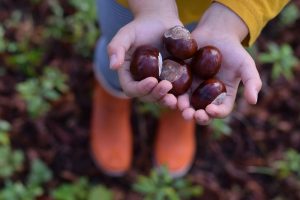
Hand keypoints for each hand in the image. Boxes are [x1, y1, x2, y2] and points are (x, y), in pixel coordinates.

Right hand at [107, 3, 181, 107]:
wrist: (161, 22)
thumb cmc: (141, 27)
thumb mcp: (126, 34)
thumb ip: (116, 48)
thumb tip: (113, 66)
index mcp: (129, 75)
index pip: (131, 88)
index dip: (140, 88)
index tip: (152, 80)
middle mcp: (142, 82)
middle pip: (146, 96)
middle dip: (156, 95)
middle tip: (166, 86)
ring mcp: (158, 83)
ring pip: (160, 98)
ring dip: (166, 101)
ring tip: (175, 100)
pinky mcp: (172, 81)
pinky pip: (174, 94)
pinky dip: (179, 98)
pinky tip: (184, 98)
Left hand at [178, 3, 261, 124]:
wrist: (215, 34)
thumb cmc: (233, 50)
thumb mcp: (246, 64)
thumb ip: (252, 82)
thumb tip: (253, 101)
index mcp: (223, 97)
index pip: (220, 110)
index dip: (216, 113)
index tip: (210, 109)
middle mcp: (207, 97)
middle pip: (201, 112)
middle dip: (196, 116)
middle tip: (191, 114)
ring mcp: (192, 89)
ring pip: (186, 103)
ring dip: (182, 107)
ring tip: (179, 106)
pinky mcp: (180, 80)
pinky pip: (175, 89)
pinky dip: (171, 92)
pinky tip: (168, 91)